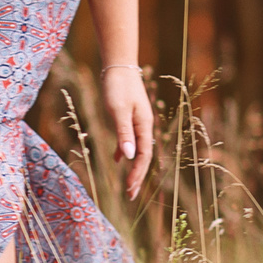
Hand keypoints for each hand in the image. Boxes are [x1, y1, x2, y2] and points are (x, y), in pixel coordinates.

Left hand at [101, 64, 155, 198]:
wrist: (118, 66)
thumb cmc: (118, 87)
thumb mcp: (119, 110)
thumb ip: (123, 133)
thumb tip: (127, 157)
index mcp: (144, 125)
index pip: (143, 155)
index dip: (137, 173)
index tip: (130, 189)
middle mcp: (143, 126)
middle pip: (143, 156)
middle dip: (137, 176)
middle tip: (131, 195)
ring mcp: (136, 122)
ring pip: (136, 149)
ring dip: (132, 167)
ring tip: (127, 184)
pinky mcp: (128, 117)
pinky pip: (128, 140)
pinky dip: (124, 151)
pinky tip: (118, 160)